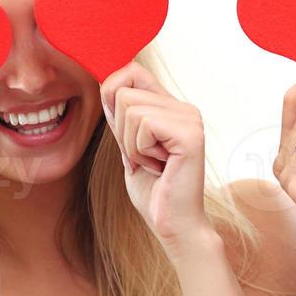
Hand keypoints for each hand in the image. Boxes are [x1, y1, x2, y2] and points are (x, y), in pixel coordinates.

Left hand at [100, 63, 211, 248]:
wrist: (173, 224)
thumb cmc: (153, 191)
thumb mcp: (128, 147)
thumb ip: (121, 118)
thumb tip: (105, 86)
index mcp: (171, 108)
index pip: (132, 71)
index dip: (112, 92)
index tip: (119, 129)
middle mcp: (184, 108)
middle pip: (124, 92)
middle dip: (120, 132)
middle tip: (145, 158)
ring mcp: (190, 118)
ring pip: (130, 109)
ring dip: (131, 145)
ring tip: (153, 164)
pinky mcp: (190, 134)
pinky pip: (143, 125)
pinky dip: (140, 151)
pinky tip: (160, 167)